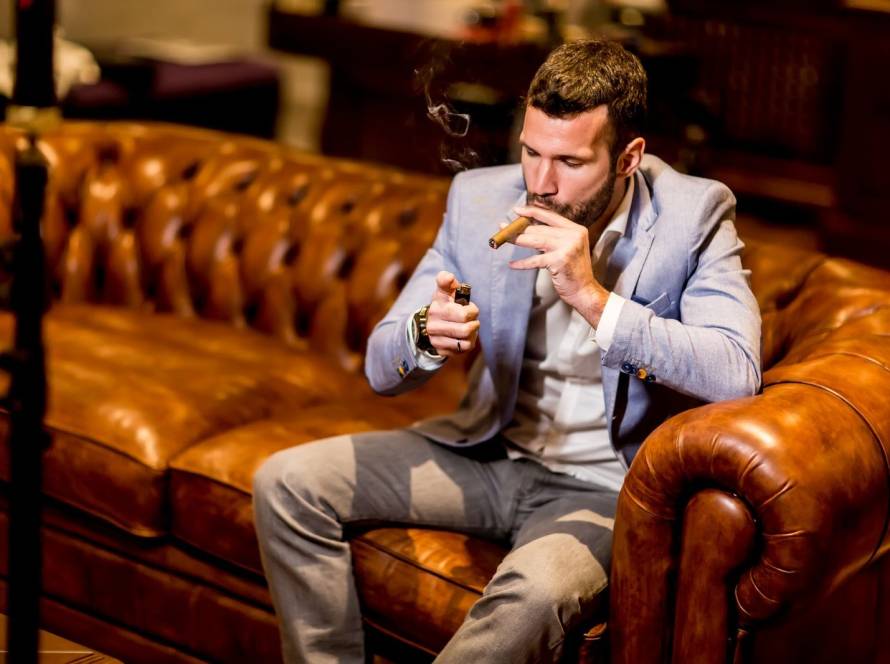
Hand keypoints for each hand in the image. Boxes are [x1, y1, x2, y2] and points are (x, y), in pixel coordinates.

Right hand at [426, 271, 479, 356]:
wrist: (431, 324)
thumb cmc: (445, 304)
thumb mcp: (445, 290)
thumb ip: (446, 280)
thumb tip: (448, 277)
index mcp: (437, 306)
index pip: (463, 313)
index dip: (471, 310)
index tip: (468, 306)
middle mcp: (433, 324)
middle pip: (466, 326)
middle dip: (474, 320)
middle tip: (472, 317)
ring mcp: (436, 338)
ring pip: (466, 338)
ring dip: (473, 331)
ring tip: (469, 326)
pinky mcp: (441, 350)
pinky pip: (464, 348)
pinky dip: (469, 341)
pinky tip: (465, 336)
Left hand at [507, 205, 608, 325]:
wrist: (584, 291)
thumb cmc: (574, 271)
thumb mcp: (569, 248)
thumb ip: (555, 237)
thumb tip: (529, 229)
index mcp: (576, 229)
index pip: (550, 216)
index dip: (532, 212)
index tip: (517, 210)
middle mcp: (573, 235)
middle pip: (540, 229)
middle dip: (519, 228)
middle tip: (503, 228)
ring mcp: (567, 247)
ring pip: (535, 240)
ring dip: (517, 240)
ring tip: (503, 239)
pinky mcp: (559, 261)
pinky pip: (535, 260)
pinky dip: (522, 263)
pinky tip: (512, 264)